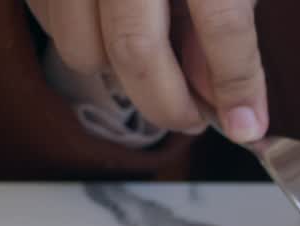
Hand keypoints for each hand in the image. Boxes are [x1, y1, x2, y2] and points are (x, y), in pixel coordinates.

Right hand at [27, 0, 267, 141]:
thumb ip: (227, 29)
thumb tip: (220, 96)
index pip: (223, 26)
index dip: (238, 85)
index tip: (247, 125)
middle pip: (136, 51)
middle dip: (168, 104)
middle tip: (193, 118)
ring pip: (83, 50)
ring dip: (121, 78)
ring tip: (154, 70)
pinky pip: (52, 26)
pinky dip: (87, 46)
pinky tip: (113, 31)